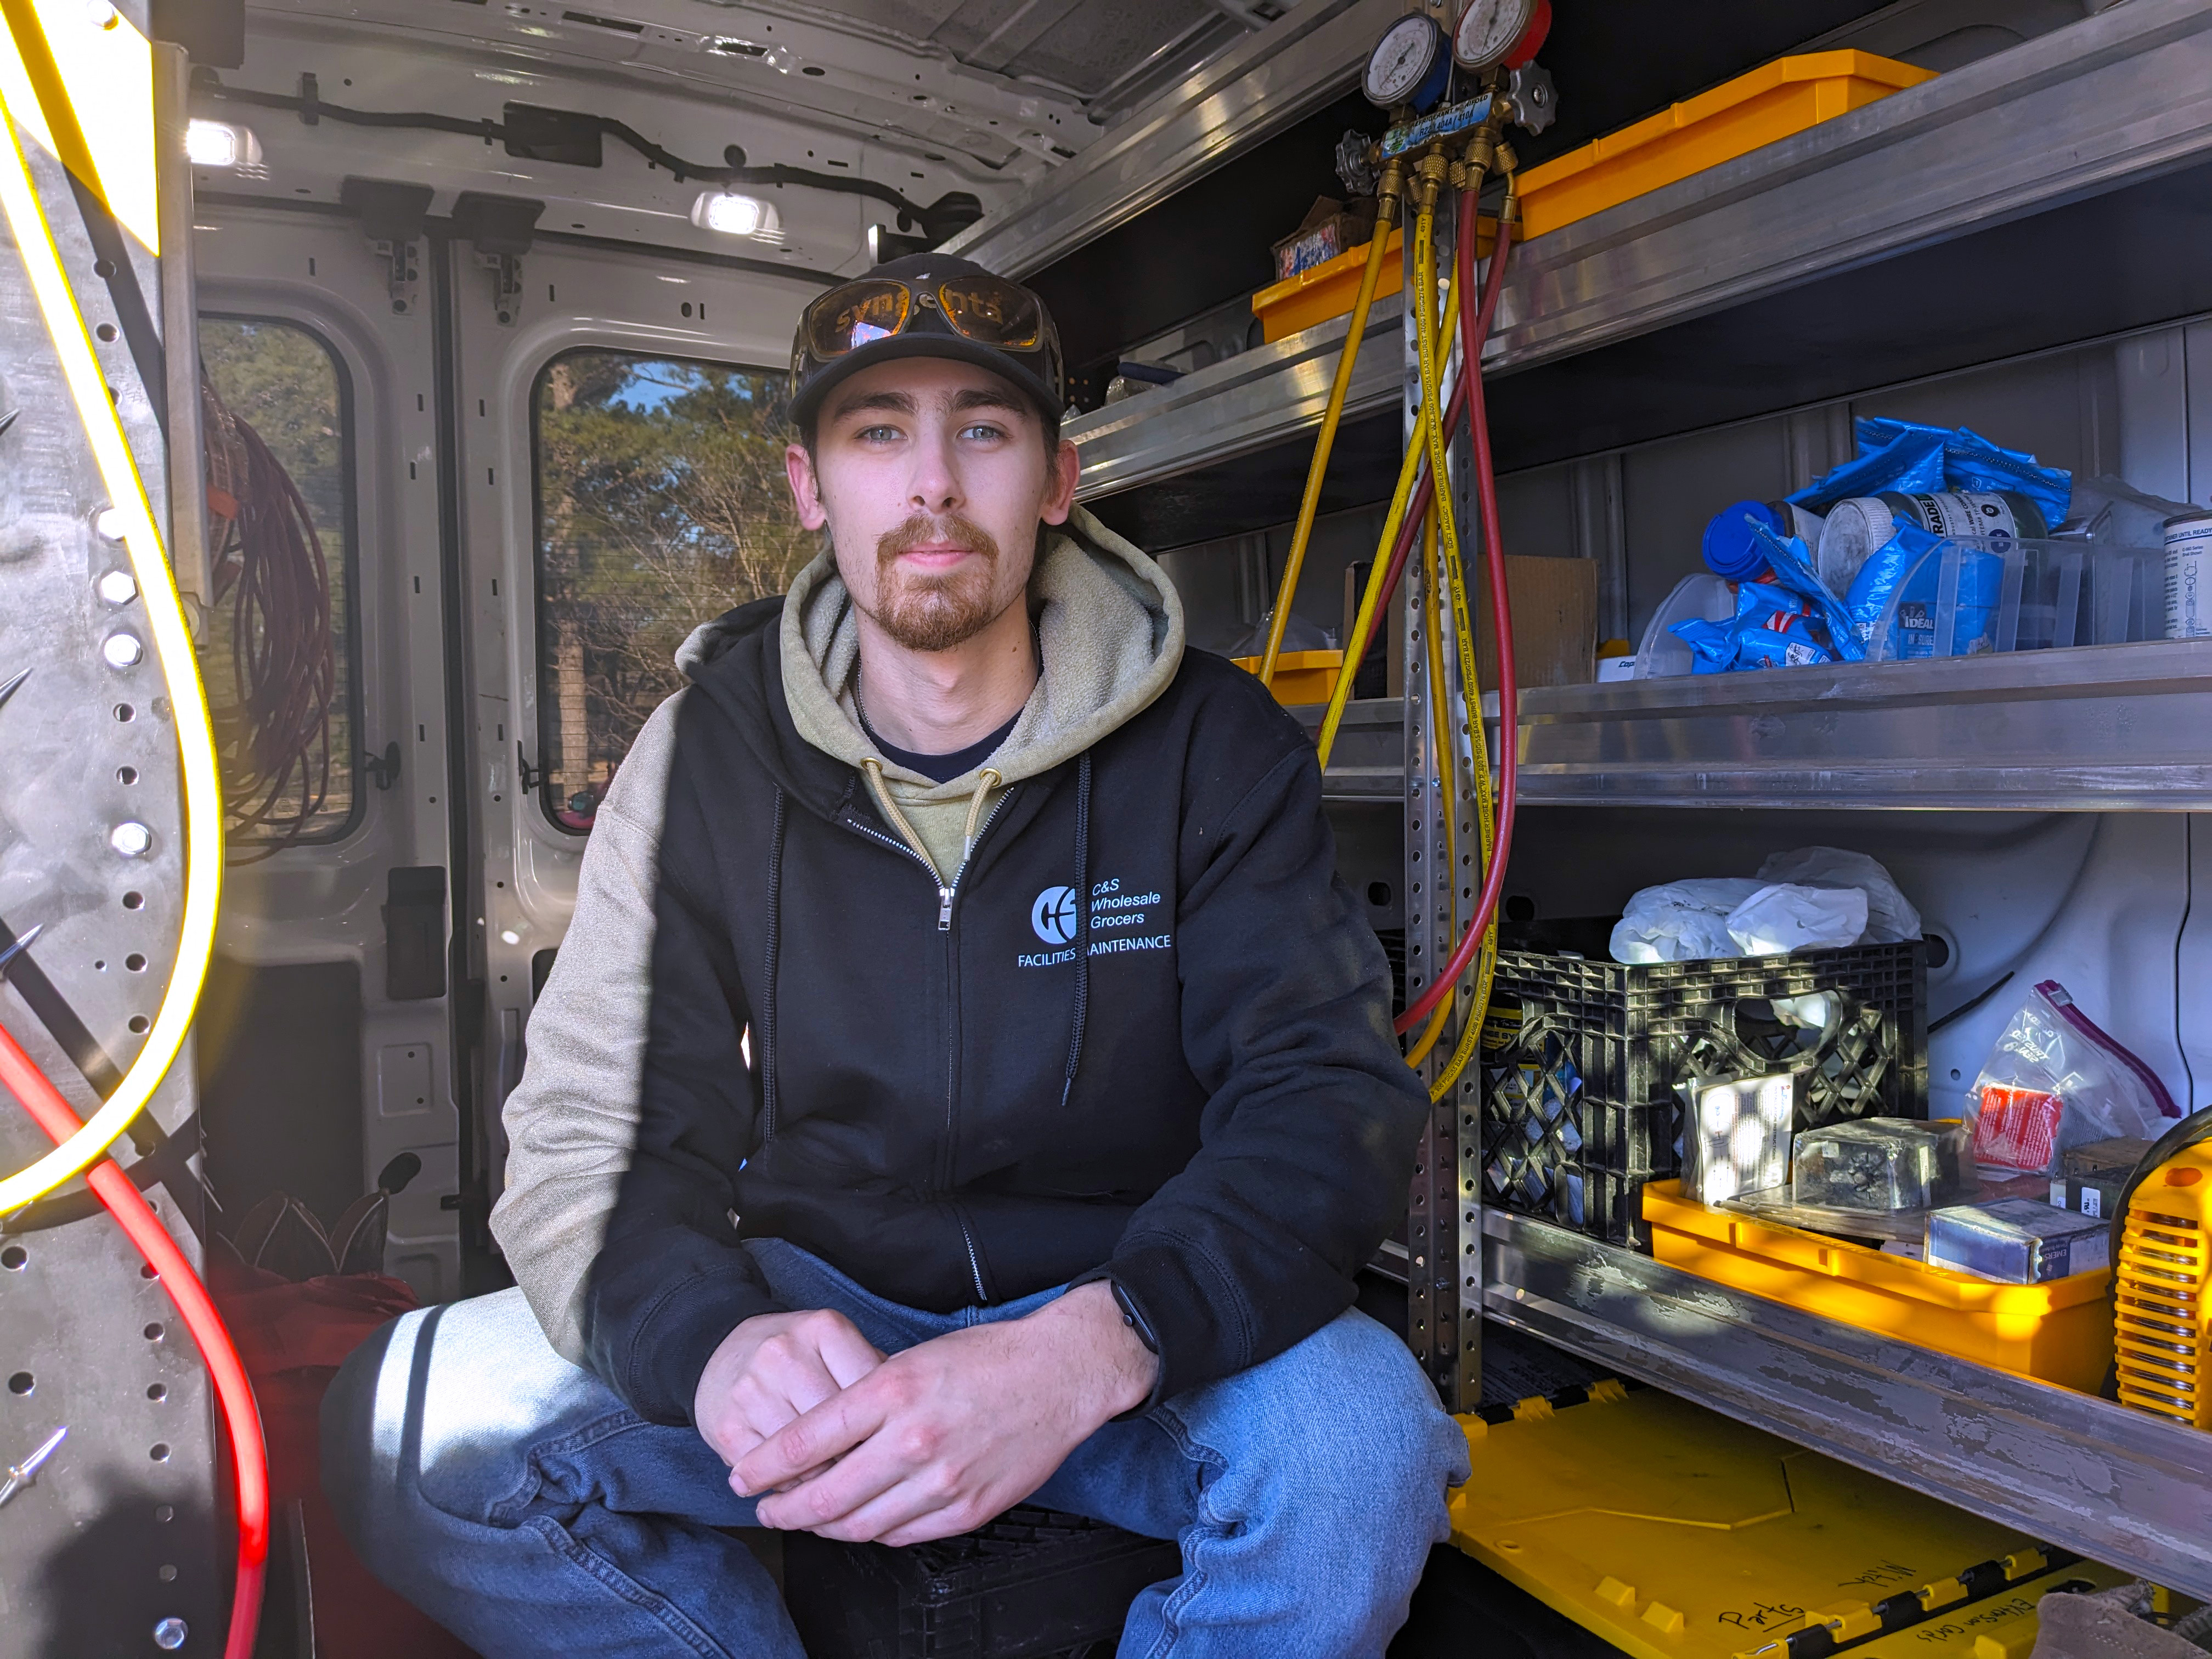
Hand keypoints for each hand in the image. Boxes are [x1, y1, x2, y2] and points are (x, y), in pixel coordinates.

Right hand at [693, 1308, 885, 1474]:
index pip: (870, 1392)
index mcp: (824, 1328)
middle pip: (839, 1429)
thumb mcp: (838, 1347)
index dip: (886, 1428)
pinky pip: (771, 1475)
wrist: (722, 1351)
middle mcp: (784, 1353)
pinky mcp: (727, 1427)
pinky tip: (797, 1480)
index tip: (890, 1445)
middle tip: (867, 1472)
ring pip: (806, 1460)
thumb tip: (905, 1425)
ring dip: (824, 1480)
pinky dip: (790, 1487)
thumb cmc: (797, 1356)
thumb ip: (873, 1376)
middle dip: (857, 1460)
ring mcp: (751, 1390)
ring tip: (832, 1480)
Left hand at [733, 1281, 1158, 1545]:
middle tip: (765, 1510)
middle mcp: (912, 1440)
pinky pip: (902, 1535)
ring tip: (809, 1519)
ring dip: (824, 1527)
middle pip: (825, 1495)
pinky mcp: (968, 1509)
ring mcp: (942, 1480)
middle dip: (783, 1509)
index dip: (763, 1466)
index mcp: (892, 1391)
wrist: (1060, 1373)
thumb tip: (816, 1444)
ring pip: (860, 1525)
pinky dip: (872, 1533)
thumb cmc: (986, 1358)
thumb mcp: (911, 1359)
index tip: (742, 1477)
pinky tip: (861, 1522)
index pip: (805, 1441)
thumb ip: (864, 1402)